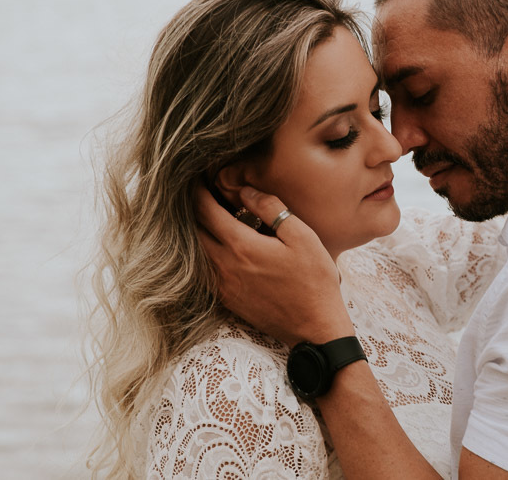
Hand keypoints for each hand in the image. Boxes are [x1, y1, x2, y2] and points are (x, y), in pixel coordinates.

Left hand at [195, 184, 353, 346]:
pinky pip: (205, 270)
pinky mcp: (226, 299)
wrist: (314, 328)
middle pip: (193, 230)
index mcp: (242, 246)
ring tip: (206, 216)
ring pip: (196, 251)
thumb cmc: (314, 281)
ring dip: (196, 231)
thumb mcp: (302, 236)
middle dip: (192, 209)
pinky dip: (204, 253)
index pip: (206, 211)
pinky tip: (217, 246)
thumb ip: (272, 209)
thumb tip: (245, 191)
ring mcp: (223, 285)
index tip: (197, 179)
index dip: (198, 192)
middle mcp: (224, 265)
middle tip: (198, 193)